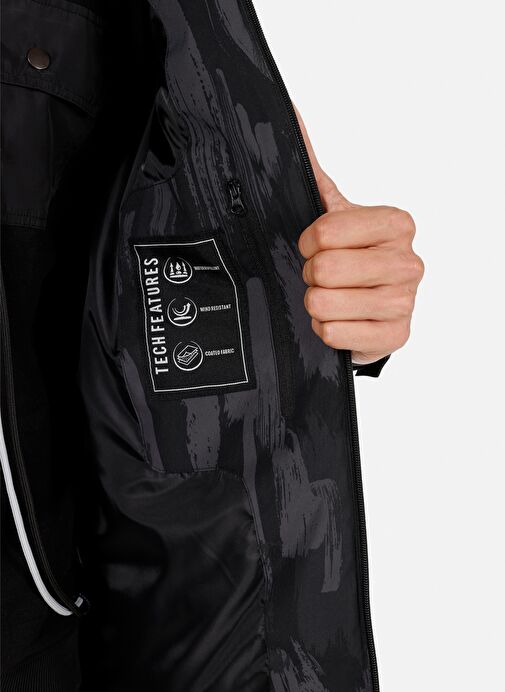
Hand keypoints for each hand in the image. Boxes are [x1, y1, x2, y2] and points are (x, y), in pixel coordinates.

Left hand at [296, 107, 423, 365]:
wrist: (363, 304)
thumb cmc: (346, 255)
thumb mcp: (329, 211)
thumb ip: (311, 168)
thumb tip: (289, 114)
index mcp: (397, 222)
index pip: (326, 230)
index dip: (308, 241)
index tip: (313, 244)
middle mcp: (409, 260)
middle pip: (326, 269)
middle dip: (311, 274)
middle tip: (321, 274)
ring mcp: (405, 301)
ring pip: (326, 303)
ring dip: (316, 302)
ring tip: (329, 296)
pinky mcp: (396, 336)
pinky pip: (335, 334)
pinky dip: (324, 329)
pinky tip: (337, 319)